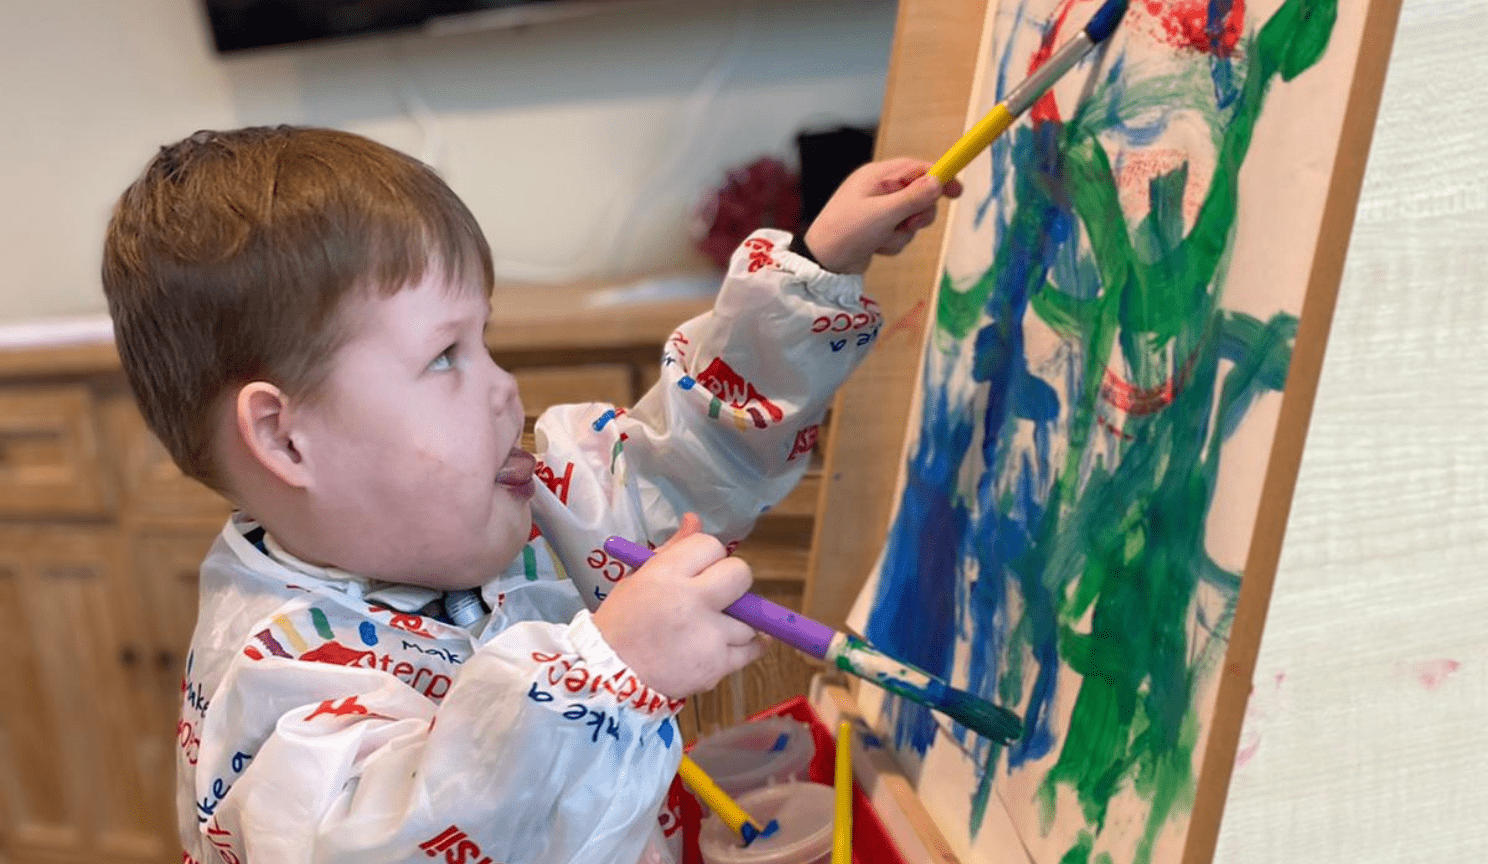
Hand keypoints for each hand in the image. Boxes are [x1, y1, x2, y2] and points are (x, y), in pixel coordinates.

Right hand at [592, 521, 762, 699]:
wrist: (608, 677)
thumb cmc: (622, 624)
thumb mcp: (638, 579)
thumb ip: (672, 550)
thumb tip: (694, 520)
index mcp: (666, 575)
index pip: (711, 546)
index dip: (708, 557)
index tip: (700, 570)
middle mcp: (691, 601)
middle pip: (740, 575)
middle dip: (732, 583)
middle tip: (717, 596)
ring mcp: (707, 636)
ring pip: (748, 618)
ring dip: (735, 621)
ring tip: (711, 629)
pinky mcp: (716, 665)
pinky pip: (751, 649)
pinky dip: (748, 645)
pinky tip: (733, 642)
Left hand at [803, 158, 962, 273]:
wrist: (824, 263)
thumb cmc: (847, 231)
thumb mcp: (883, 214)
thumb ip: (913, 198)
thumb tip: (938, 182)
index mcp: (877, 176)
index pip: (917, 168)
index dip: (939, 178)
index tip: (957, 192)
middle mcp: (879, 189)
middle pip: (920, 195)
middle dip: (918, 214)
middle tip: (908, 224)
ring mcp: (879, 210)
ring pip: (912, 218)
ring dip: (902, 233)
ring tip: (882, 239)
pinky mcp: (879, 229)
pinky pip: (901, 234)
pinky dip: (893, 243)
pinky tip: (876, 247)